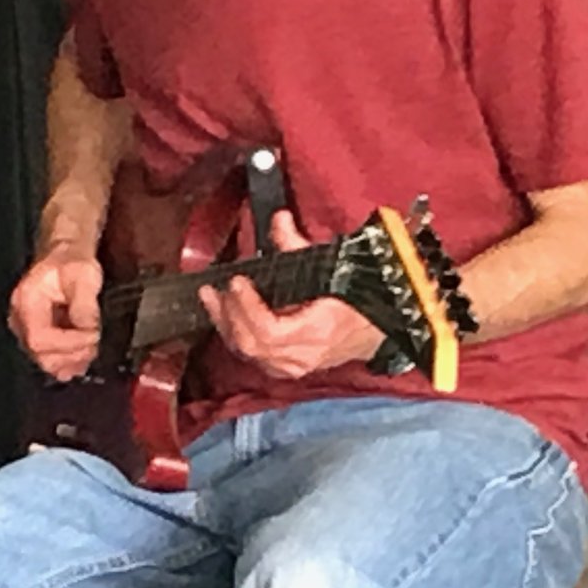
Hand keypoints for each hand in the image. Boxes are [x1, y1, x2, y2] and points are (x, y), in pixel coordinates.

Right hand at [10, 247, 105, 380]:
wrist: (65, 256)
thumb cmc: (72, 261)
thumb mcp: (84, 275)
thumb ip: (85, 305)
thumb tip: (87, 330)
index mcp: (26, 301)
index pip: (40, 337)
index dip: (68, 343)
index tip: (92, 336)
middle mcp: (20, 318)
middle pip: (40, 354)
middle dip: (71, 355)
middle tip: (94, 346)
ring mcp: (26, 329)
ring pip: (44, 360)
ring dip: (71, 361)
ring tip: (91, 352)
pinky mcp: (37, 335)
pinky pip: (48, 358)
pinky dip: (67, 363)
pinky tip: (82, 359)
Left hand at [195, 209, 382, 378]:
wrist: (376, 330)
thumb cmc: (358, 300)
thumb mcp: (333, 270)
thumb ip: (299, 248)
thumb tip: (279, 220)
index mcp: (317, 334)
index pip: (269, 331)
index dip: (247, 308)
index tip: (237, 281)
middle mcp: (301, 357)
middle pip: (251, 344)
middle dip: (229, 314)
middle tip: (217, 288)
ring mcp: (291, 367)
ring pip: (246, 351)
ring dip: (226, 323)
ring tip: (211, 297)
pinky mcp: (283, 367)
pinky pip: (251, 354)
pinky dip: (235, 333)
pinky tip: (224, 313)